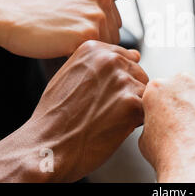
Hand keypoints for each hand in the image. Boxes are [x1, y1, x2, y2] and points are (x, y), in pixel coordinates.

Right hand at [0, 0, 121, 58]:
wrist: (10, 16)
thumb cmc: (41, 14)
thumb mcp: (78, 2)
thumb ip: (103, 15)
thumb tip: (136, 53)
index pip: (114, 23)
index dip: (93, 31)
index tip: (70, 23)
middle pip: (114, 37)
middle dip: (93, 42)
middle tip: (65, 32)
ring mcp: (97, 15)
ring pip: (107, 49)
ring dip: (87, 51)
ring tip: (63, 38)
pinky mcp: (88, 34)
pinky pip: (95, 56)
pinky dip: (79, 57)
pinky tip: (61, 46)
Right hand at [0, 41, 147, 181]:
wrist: (47, 146)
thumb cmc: (56, 116)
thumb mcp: (71, 76)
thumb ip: (102, 63)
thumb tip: (136, 54)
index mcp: (94, 49)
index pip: (126, 59)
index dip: (117, 82)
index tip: (102, 94)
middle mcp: (109, 59)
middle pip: (138, 75)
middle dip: (128, 93)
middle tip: (105, 111)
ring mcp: (121, 80)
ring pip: (144, 93)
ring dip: (132, 108)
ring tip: (107, 120)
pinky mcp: (132, 103)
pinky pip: (147, 110)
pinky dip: (135, 122)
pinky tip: (113, 128)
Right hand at [139, 74, 194, 182]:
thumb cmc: (172, 159)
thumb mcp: (146, 138)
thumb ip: (154, 119)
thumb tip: (160, 120)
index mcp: (157, 87)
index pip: (168, 92)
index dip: (176, 109)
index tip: (181, 123)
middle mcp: (181, 78)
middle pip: (190, 88)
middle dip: (194, 104)